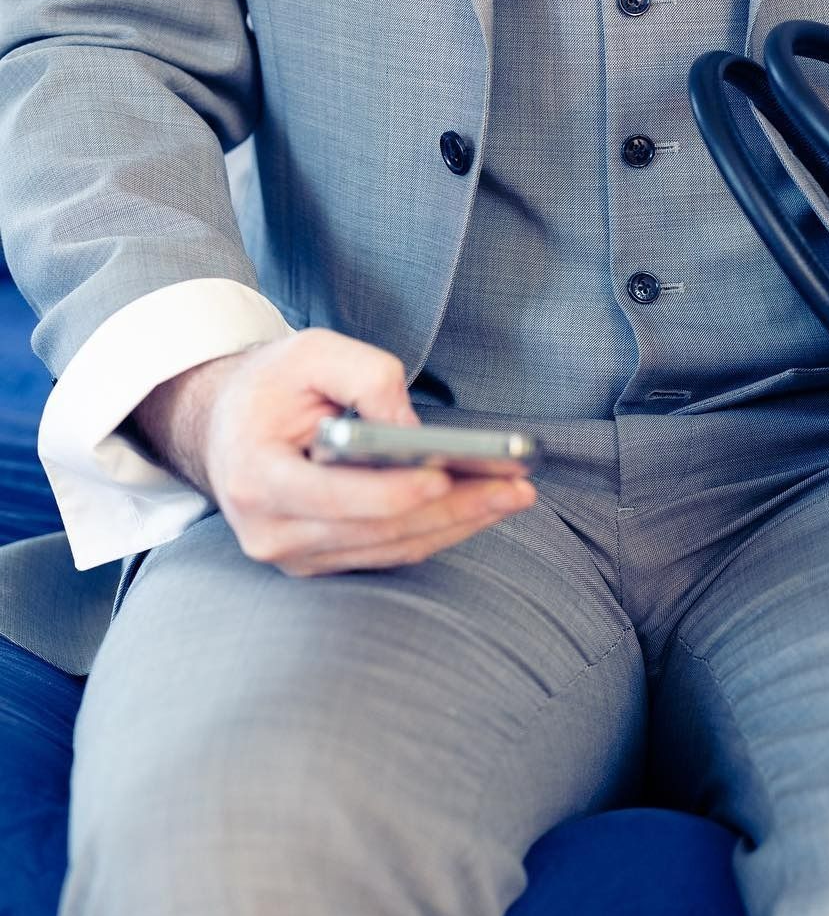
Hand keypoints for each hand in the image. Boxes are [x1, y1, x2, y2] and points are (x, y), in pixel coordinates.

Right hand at [131, 328, 535, 576]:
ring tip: (514, 496)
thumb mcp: (311, 352)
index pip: (335, 497)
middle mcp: (271, 531)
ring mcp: (296, 556)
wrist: (227, 425)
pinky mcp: (323, 563)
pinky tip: (483, 507)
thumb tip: (416, 430)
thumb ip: (367, 376)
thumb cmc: (272, 385)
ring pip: (393, 547)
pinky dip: (440, 531)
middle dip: (454, 508)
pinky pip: (392, 552)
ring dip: (460, 524)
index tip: (445, 474)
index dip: (393, 491)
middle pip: (378, 529)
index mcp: (257, 477)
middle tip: (515, 489)